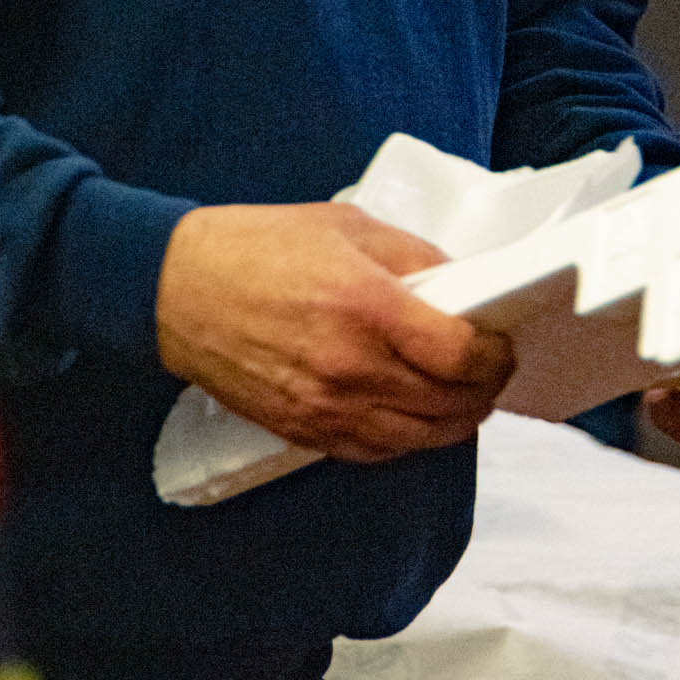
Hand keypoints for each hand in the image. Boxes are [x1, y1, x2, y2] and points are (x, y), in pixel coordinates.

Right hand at [155, 201, 513, 463]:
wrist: (178, 289)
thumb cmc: (261, 245)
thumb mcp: (350, 227)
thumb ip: (414, 258)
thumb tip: (463, 289)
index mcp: (367, 308)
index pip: (460, 355)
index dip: (494, 355)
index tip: (502, 342)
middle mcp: (352, 369)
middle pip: (450, 406)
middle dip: (485, 389)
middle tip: (492, 367)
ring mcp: (326, 409)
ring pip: (420, 440)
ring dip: (454, 420)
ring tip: (463, 393)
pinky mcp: (304, 433)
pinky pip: (377, 452)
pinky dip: (409, 438)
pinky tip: (415, 413)